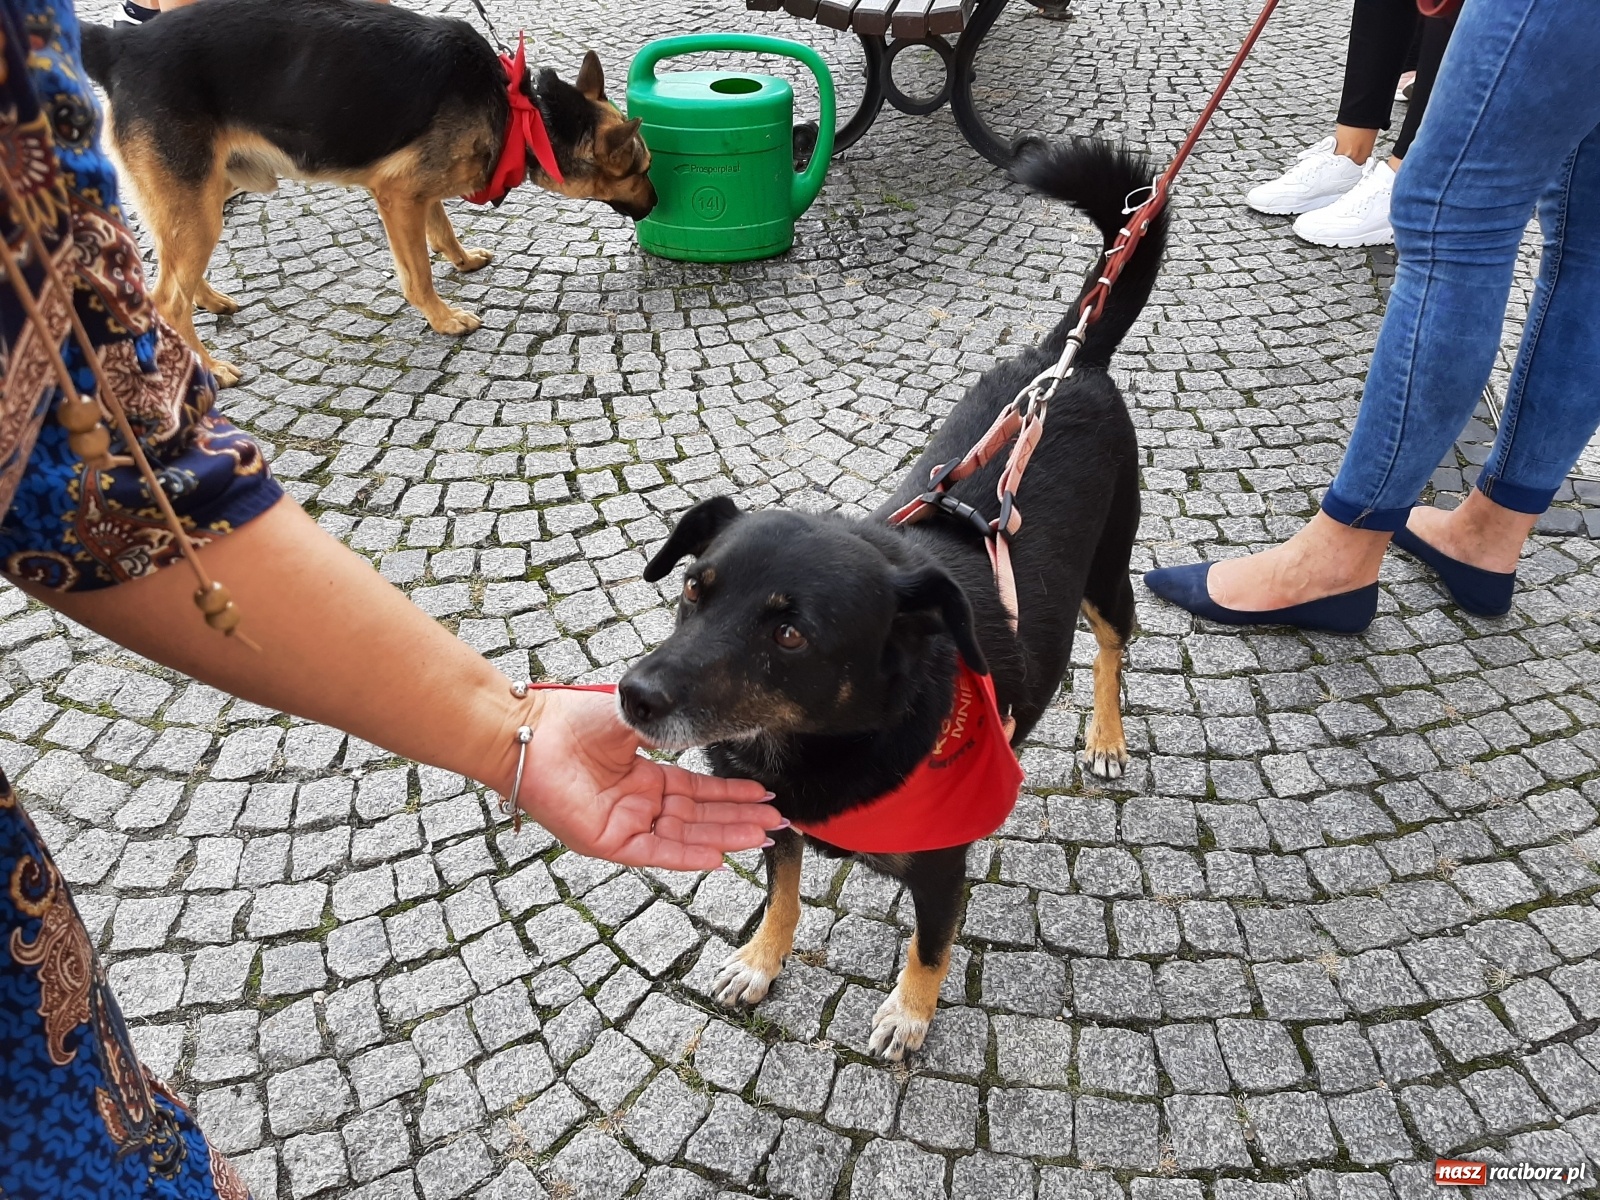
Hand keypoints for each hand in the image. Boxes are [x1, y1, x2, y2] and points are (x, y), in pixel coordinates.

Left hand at [516, 688, 781, 870]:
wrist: (531, 734)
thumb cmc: (570, 720)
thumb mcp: (632, 718)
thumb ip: (667, 728)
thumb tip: (703, 727)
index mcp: (644, 777)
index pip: (698, 792)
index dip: (732, 795)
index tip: (763, 796)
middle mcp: (638, 804)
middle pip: (700, 817)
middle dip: (740, 819)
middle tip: (777, 823)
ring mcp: (625, 824)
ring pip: (686, 835)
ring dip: (725, 836)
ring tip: (763, 836)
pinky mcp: (610, 841)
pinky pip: (657, 852)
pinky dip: (688, 854)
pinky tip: (719, 855)